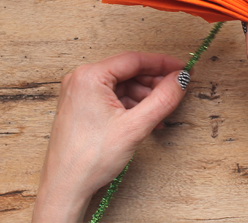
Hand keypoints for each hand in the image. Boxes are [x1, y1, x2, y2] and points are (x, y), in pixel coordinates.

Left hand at [32, 52, 187, 222]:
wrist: (65, 188)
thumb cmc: (88, 160)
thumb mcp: (134, 127)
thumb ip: (163, 99)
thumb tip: (180, 79)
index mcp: (89, 76)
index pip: (134, 60)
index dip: (162, 64)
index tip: (182, 69)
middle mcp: (81, 80)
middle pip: (128, 72)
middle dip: (154, 83)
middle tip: (176, 90)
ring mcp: (80, 93)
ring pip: (123, 86)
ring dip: (145, 97)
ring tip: (161, 113)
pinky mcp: (82, 107)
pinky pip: (113, 98)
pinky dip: (132, 106)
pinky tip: (146, 119)